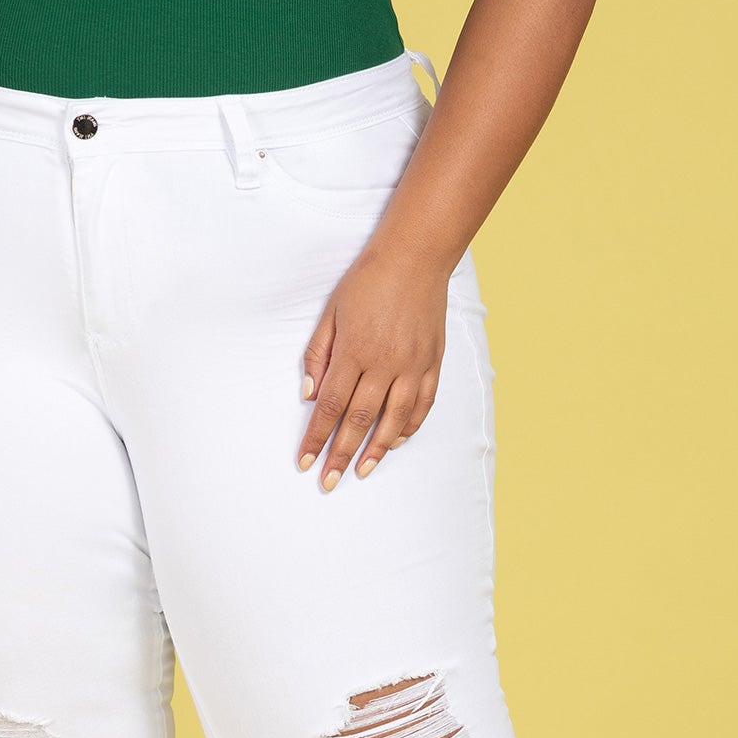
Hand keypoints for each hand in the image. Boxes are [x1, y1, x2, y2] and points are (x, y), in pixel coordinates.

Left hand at [296, 236, 451, 491]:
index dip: (316, 437)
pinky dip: (408, 428)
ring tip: (362, 472)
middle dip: (341, 455)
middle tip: (329, 481)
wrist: (416, 256)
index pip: (330, 406)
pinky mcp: (433, 363)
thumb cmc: (367, 281)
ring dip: (376, 450)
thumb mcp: (330, 313)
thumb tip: (309, 396)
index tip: (305, 461)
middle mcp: (385, 363)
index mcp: (355, 351)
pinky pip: (422, 405)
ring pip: (393, 420)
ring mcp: (413, 365)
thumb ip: (318, 356)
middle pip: (359, 421)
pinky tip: (395, 443)